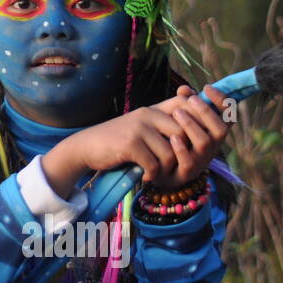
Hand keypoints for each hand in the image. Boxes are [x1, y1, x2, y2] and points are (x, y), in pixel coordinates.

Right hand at [41, 83, 230, 194]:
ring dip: (165, 169)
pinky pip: (154, 164)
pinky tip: (145, 175)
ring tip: (156, 172)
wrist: (86, 146)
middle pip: (183, 135)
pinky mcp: (130, 144)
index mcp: (153, 109)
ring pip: (170, 153)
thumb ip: (162, 124)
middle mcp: (147, 115)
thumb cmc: (116, 140)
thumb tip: (191, 134)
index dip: (196, 122)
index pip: (185, 108)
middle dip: (181, 155)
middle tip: (171, 167)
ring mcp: (139, 128)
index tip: (193, 143)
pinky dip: (152, 174)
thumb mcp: (141, 126)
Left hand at [155, 83, 231, 185]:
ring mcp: (200, 161)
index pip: (228, 117)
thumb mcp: (181, 121)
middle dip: (206, 112)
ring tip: (177, 112)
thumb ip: (184, 104)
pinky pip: (188, 162)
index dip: (223, 102)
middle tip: (191, 99)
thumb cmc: (176, 139)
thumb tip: (184, 89)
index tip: (208, 87)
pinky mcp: (185, 173)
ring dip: (192, 126)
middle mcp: (212, 147)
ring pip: (204, 143)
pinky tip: (173, 137)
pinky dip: (182, 149)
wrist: (163, 170)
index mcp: (214, 133)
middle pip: (220, 130)